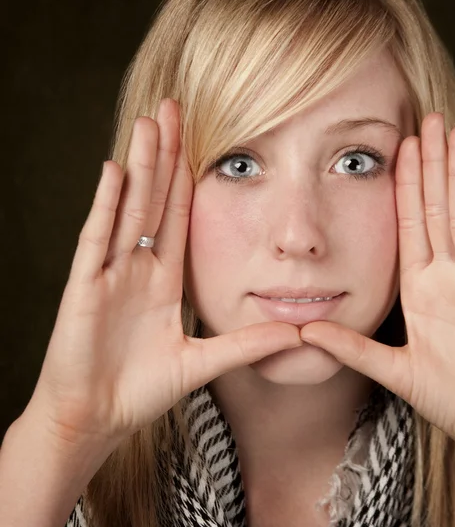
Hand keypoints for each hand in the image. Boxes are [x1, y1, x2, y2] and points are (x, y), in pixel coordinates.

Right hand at [28, 98, 300, 452]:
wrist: (95, 418)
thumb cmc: (140, 390)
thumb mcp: (203, 362)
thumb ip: (246, 344)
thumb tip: (298, 334)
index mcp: (163, 280)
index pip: (179, 216)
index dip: (189, 179)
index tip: (202, 141)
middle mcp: (137, 268)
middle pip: (154, 199)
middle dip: (166, 154)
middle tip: (175, 108)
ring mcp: (109, 273)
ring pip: (128, 207)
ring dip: (140, 165)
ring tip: (150, 122)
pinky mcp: (85, 287)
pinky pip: (97, 238)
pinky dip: (106, 205)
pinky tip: (117, 170)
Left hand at [300, 112, 454, 462]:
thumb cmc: (448, 397)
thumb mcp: (391, 369)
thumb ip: (350, 347)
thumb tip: (305, 331)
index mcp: (419, 289)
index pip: (409, 224)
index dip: (405, 186)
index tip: (399, 149)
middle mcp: (447, 278)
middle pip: (438, 209)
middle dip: (433, 165)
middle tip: (430, 120)